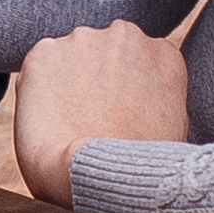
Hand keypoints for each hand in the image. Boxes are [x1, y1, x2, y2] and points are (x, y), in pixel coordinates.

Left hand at [8, 21, 189, 205]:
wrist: (92, 176)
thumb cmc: (139, 166)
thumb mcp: (174, 126)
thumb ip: (162, 94)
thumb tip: (149, 93)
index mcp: (163, 53)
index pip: (139, 59)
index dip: (127, 88)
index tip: (120, 111)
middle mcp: (125, 35)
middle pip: (105, 52)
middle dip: (97, 77)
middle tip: (93, 116)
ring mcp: (83, 39)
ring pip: (71, 57)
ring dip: (68, 81)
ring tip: (70, 121)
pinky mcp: (44, 51)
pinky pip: (40, 67)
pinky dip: (39, 88)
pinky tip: (49, 117)